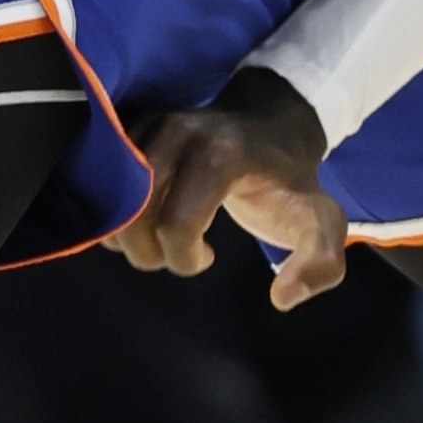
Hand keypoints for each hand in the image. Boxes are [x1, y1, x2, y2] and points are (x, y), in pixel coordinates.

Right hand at [107, 67, 350, 311]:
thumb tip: (282, 298)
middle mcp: (181, 132)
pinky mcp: (133, 127)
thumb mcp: (321, 221)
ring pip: (111, 197)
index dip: (183, 258)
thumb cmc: (290, 181)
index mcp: (223, 154)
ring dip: (125, 234)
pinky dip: (111, 211)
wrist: (273, 125)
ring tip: (158, 239)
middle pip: (134, 213)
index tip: (207, 259)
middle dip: (146, 251)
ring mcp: (153, 125)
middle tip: (173, 255)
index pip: (176, 223)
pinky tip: (139, 220)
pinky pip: (101, 180)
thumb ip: (320, 263)